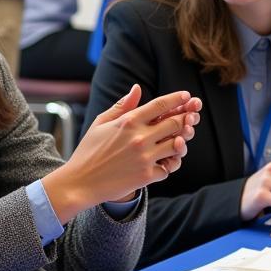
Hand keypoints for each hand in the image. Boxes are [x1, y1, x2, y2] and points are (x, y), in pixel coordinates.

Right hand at [42, 86, 201, 219]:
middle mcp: (139, 138)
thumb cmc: (88, 151)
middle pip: (174, 123)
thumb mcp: (101, 123)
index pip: (160, 105)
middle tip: (189, 117)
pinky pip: (168, 168)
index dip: (176, 99)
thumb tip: (137, 88)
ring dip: (181, 142)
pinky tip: (165, 161)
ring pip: (177, 145)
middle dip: (185, 119)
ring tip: (179, 140)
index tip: (186, 96)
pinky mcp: (146, 176)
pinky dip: (169, 164)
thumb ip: (122, 106)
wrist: (80, 182)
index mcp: (128, 122)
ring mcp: (144, 158)